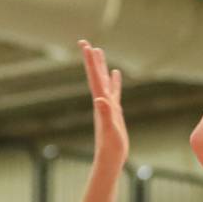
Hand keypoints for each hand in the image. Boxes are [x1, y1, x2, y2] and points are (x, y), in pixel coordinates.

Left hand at [80, 40, 127, 170]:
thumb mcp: (110, 130)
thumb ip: (105, 114)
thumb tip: (100, 99)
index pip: (95, 78)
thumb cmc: (110, 147)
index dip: (91, 62)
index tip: (86, 45)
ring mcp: (108, 106)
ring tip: (100, 52)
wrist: (110, 159)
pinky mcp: (114, 112)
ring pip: (104, 81)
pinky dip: (115, 81)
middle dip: (92, 59)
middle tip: (86, 42)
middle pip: (96, 76)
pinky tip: (116, 74)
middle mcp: (102, 102)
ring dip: (102, 67)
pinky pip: (114, 91)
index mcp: (101, 103)